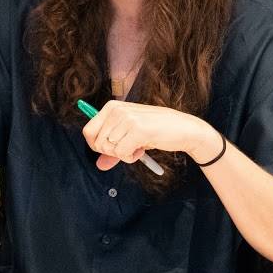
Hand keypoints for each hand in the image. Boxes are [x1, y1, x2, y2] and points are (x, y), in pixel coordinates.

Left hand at [80, 100, 218, 171]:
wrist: (184, 128)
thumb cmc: (156, 131)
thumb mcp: (130, 136)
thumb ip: (113, 150)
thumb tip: (99, 165)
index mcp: (111, 107)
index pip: (88, 131)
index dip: (97, 146)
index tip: (113, 148)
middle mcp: (116, 110)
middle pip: (97, 143)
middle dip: (112, 152)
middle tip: (129, 147)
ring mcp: (126, 119)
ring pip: (108, 149)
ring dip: (123, 155)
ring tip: (137, 146)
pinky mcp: (137, 130)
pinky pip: (122, 154)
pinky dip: (130, 157)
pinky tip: (142, 149)